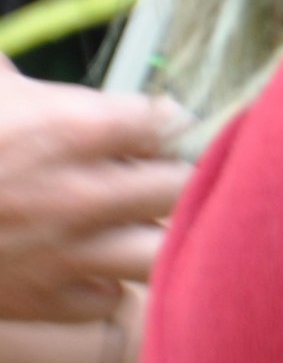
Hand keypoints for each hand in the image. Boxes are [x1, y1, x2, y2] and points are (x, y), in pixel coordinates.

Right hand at [0, 61, 188, 320]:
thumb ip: (12, 74)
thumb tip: (17, 61)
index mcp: (72, 129)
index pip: (171, 122)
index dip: (171, 122)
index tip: (157, 125)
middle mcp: (82, 194)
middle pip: (185, 184)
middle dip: (180, 175)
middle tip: (158, 172)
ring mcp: (68, 254)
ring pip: (163, 250)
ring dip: (156, 234)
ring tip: (136, 221)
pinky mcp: (43, 301)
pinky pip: (110, 299)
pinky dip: (105, 284)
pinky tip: (87, 265)